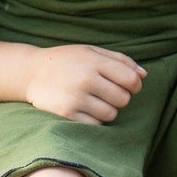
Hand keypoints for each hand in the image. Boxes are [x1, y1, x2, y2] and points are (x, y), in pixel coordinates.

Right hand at [24, 44, 145, 124]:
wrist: (31, 72)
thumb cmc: (67, 61)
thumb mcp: (92, 52)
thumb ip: (120, 61)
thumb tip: (144, 76)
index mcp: (94, 61)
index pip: (131, 79)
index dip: (135, 85)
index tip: (128, 86)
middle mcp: (86, 79)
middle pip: (123, 99)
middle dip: (120, 98)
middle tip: (106, 93)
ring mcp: (75, 98)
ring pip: (110, 114)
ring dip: (107, 110)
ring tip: (93, 100)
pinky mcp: (66, 114)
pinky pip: (95, 125)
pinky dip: (93, 119)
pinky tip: (83, 109)